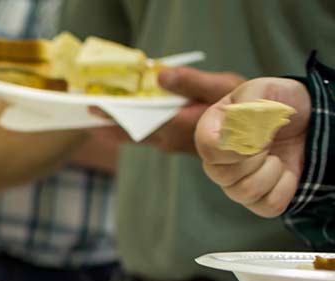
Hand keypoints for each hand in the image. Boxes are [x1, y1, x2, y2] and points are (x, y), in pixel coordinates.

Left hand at [91, 67, 245, 153]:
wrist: (259, 130)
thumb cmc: (244, 106)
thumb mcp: (223, 87)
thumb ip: (192, 82)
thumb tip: (161, 75)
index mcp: (180, 128)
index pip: (139, 124)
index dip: (114, 116)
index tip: (95, 108)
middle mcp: (171, 141)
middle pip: (131, 134)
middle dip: (107, 124)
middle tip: (83, 114)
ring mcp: (172, 144)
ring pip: (137, 138)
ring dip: (115, 128)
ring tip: (93, 118)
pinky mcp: (174, 143)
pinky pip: (146, 137)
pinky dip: (129, 129)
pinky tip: (117, 122)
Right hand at [195, 77, 309, 217]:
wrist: (307, 117)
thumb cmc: (280, 102)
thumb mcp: (264, 90)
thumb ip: (249, 104)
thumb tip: (244, 136)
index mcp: (211, 131)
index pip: (207, 149)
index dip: (235, 147)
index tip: (259, 136)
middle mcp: (218, 161)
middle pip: (223, 175)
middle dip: (256, 156)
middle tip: (269, 140)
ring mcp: (235, 183)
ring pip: (244, 192)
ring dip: (271, 171)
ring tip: (277, 155)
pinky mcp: (258, 199)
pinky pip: (267, 205)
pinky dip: (285, 187)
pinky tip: (286, 171)